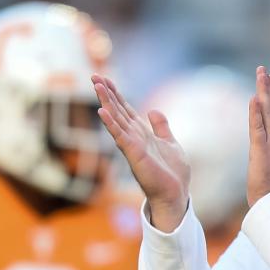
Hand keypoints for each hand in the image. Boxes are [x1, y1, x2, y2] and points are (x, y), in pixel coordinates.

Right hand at [92, 73, 190, 231]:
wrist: (175, 194)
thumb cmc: (172, 174)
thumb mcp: (170, 143)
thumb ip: (161, 127)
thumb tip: (153, 111)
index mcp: (142, 134)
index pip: (126, 110)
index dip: (117, 95)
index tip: (106, 79)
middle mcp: (134, 138)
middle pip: (117, 111)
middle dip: (107, 94)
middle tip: (94, 76)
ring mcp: (132, 145)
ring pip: (116, 119)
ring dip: (106, 102)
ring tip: (97, 86)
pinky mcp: (134, 154)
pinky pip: (120, 136)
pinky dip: (111, 124)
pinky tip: (102, 111)